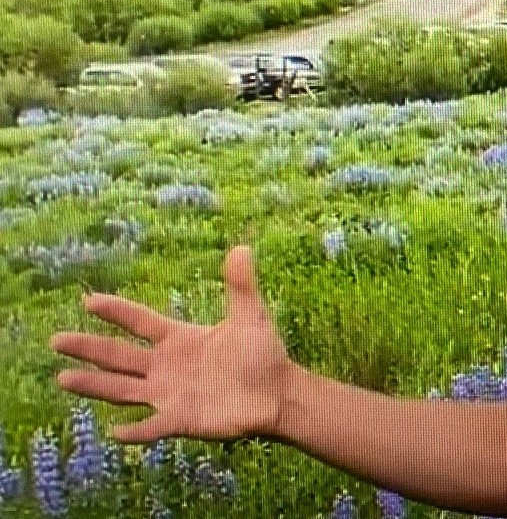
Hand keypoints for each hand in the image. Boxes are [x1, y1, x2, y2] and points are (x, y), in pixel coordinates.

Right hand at [48, 245, 293, 443]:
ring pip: (123, 389)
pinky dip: (135, 430)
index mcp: (178, 339)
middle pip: (119, 356)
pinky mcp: (181, 420)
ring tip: (63, 378)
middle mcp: (165, 366)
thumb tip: (242, 248)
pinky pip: (152, 427)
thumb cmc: (261, 354)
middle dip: (89, 348)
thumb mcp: (251, 317)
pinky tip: (114, 431)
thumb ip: (242, 286)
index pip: (141, 322)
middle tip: (56, 340)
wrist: (277, 393)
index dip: (117, 312)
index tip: (88, 300)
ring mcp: (169, 394)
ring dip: (95, 385)